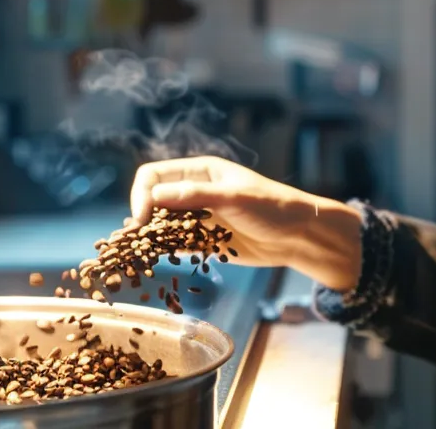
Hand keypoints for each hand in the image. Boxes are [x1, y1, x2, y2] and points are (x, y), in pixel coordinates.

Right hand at [130, 156, 365, 290]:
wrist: (300, 236)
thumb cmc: (272, 208)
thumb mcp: (233, 197)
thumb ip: (194, 195)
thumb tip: (154, 195)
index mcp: (200, 172)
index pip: (154, 175)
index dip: (142, 194)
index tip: (142, 217)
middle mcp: (195, 192)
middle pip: (154, 200)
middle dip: (142, 217)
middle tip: (135, 239)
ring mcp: (199, 217)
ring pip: (163, 224)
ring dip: (151, 236)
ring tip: (138, 253)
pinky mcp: (206, 241)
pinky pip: (177, 244)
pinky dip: (165, 251)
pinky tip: (156, 262)